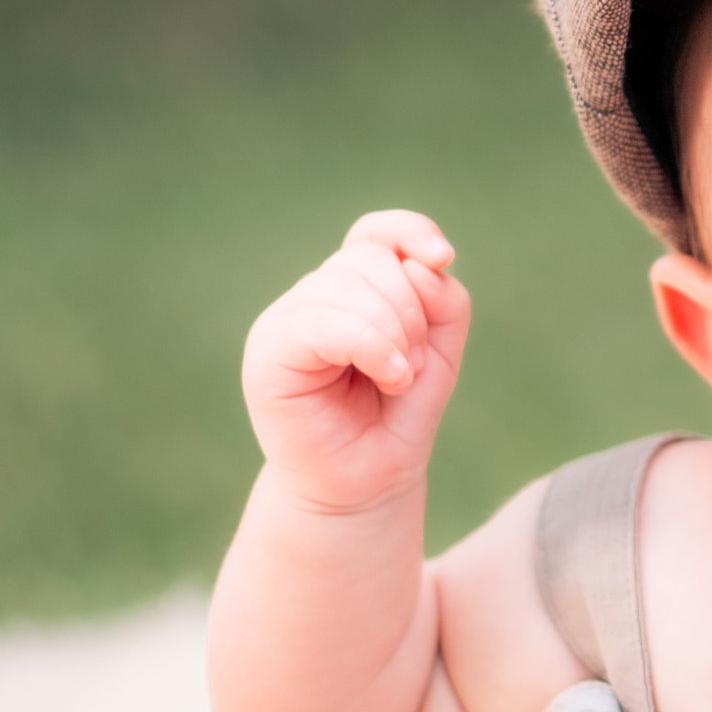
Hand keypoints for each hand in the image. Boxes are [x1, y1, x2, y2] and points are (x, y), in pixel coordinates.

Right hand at [240, 210, 471, 513]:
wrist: (365, 481)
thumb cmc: (398, 415)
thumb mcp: (440, 352)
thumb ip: (444, 303)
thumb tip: (422, 265)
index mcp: (353, 288)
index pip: (375, 232)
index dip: (410, 230)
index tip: (443, 258)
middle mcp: (315, 295)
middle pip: (372, 259)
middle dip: (413, 310)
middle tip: (414, 365)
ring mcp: (286, 319)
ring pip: (349, 284)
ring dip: (396, 333)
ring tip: (398, 380)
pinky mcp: (268, 349)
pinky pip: (323, 321)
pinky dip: (371, 344)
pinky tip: (390, 378)